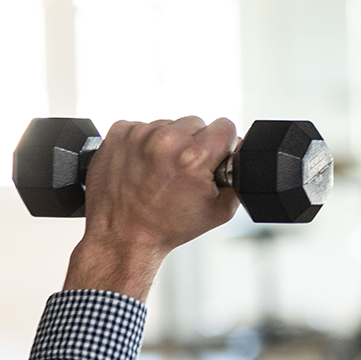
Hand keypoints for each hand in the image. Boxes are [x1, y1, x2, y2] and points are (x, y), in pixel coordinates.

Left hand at [63, 116, 239, 300]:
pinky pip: (143, 127)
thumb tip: (242, 159)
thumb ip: (238, 179)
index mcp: (194, 156)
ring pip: (169, 124)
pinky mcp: (118, 133)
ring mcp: (138, 134)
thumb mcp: (220, 211)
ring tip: (162, 171)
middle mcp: (165, 140)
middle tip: (185, 171)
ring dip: (170, 143)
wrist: (124, 236)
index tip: (214, 158)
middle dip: (196, 144)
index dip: (224, 145)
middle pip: (197, 123)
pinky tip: (145, 165)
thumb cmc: (167, 227)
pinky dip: (146, 143)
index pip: (225, 126)